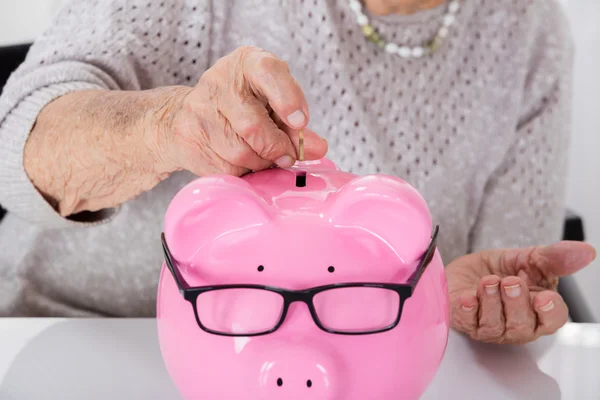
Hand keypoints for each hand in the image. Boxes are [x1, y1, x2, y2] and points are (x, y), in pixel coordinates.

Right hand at [155, 46, 327, 176]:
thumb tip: (317, 149)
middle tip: (289, 156)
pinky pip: (226, 167)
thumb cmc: (244, 105)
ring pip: (240, 152)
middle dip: (277, 147)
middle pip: (253, 126)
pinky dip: (243, 170)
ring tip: (263, 156)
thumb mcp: (273, 103)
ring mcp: (199, 111)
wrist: (187, 115)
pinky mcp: (189, 138)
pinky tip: (242, 160)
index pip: (269, 73)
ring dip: (261, 162)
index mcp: (247, 63)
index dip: (288, 99)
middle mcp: (219, 82)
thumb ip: (296, 126)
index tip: (301, 122)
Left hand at [447, 241, 595, 343]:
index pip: (551, 320)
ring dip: (491, 301)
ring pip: (494, 324)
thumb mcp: (530, 259)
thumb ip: (555, 258)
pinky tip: (467, 298)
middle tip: (511, 282)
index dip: (549, 312)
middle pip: (522, 325)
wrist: (468, 269)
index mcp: (538, 312)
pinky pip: (466, 320)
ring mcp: (489, 327)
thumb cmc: (501, 270)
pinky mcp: (463, 321)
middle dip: (516, 303)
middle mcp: (515, 325)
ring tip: (488, 281)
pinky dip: (467, 309)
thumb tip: (586, 251)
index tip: (544, 298)